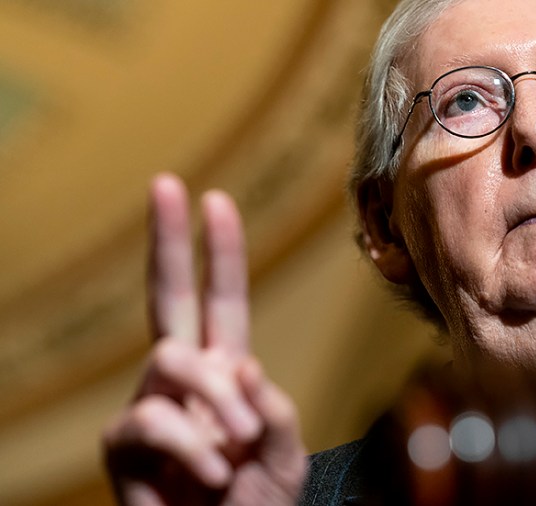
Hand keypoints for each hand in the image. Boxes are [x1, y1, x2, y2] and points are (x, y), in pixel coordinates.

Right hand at [102, 174, 306, 504]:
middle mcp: (186, 381)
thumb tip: (237, 364)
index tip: (216, 199)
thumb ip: (273, 407)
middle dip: (170, 241)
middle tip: (166, 183)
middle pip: (171, 297)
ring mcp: (151, 407)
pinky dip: (193, 445)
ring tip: (236, 455)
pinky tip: (212, 476)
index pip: (223, 302)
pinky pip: (152, 416)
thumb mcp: (286, 456)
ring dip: (216, 404)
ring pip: (173, 360)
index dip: (221, 253)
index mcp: (227, 373)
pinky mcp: (123, 443)